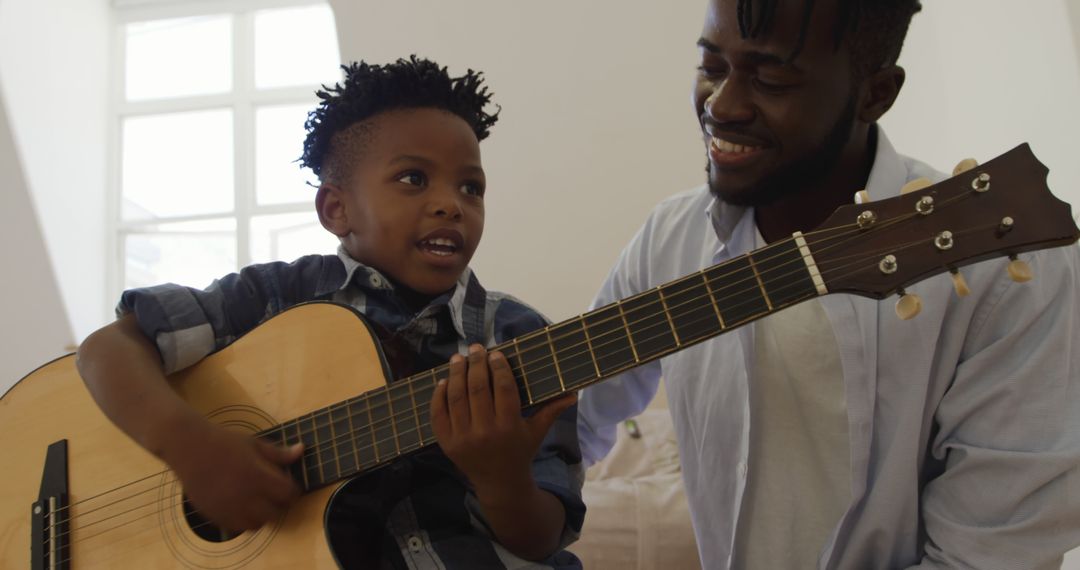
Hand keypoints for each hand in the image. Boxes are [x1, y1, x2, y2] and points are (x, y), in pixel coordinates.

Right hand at [161, 420, 302, 532]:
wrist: (189, 447)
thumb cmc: (224, 442)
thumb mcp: (254, 443)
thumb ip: (279, 453)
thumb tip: (301, 450)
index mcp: (258, 476)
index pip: (288, 494)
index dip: (293, 490)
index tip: (289, 485)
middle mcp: (244, 495)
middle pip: (276, 513)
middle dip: (280, 504)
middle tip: (275, 494)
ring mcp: (228, 507)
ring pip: (257, 524)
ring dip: (263, 514)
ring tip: (259, 500)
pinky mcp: (214, 514)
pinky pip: (237, 527)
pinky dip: (245, 520)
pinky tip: (243, 505)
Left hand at [430, 344, 575, 497]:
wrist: (499, 484)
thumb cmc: (520, 452)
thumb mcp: (537, 432)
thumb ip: (552, 410)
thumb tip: (574, 393)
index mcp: (509, 426)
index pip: (503, 388)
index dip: (498, 367)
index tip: (496, 354)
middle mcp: (485, 432)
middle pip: (477, 388)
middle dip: (475, 364)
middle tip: (475, 348)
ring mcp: (463, 438)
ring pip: (456, 397)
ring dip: (455, 373)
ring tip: (457, 358)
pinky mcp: (447, 444)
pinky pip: (438, 414)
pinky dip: (439, 396)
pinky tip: (443, 381)